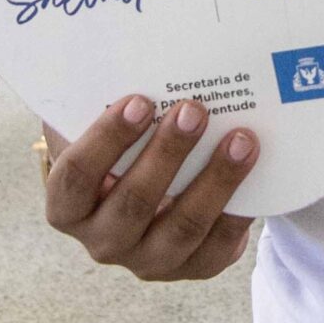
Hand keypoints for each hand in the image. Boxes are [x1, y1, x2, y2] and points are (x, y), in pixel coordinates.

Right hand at [44, 95, 257, 280]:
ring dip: (214, 180)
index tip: (138, 100)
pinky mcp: (193, 268)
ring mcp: (148, 261)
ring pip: (182, 227)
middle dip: (167, 153)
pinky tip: (255, 172)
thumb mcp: (95, 129)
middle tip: (194, 110)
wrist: (152, 192)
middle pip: (132, 203)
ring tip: (241, 138)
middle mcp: (103, 241)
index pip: (75, 178)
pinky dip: (238, 209)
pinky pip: (218, 246)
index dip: (104, 140)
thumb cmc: (120, 150)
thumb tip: (129, 53)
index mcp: (68, 207)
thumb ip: (99, 102)